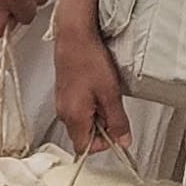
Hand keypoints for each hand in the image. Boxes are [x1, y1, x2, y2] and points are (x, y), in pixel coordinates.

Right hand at [53, 10, 130, 154]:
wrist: (74, 37)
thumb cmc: (89, 60)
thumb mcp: (111, 94)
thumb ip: (118, 121)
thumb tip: (123, 140)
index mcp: (74, 117)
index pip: (85, 149)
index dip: (103, 144)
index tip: (116, 131)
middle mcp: (64, 113)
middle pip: (84, 136)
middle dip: (101, 128)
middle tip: (113, 108)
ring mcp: (62, 103)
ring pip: (82, 121)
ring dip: (97, 114)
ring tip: (106, 94)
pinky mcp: (63, 93)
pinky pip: (78, 108)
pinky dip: (90, 104)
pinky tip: (97, 87)